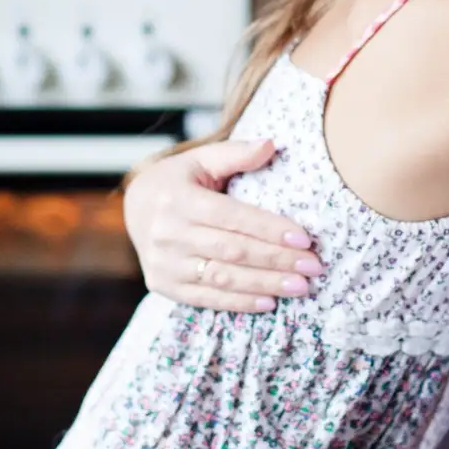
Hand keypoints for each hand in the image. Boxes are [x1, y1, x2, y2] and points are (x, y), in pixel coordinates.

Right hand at [123, 140, 323, 311]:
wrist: (134, 208)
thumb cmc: (178, 180)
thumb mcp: (201, 159)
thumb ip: (236, 153)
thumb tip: (271, 145)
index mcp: (178, 199)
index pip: (232, 217)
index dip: (270, 229)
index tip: (304, 238)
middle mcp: (167, 233)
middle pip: (232, 250)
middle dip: (277, 260)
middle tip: (314, 265)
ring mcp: (164, 263)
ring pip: (223, 278)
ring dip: (265, 284)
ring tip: (301, 286)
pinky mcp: (163, 286)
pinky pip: (206, 299)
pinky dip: (240, 303)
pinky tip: (269, 302)